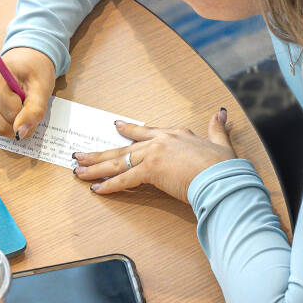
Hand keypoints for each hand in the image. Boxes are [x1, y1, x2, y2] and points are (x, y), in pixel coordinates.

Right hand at [0, 45, 56, 139]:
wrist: (25, 62)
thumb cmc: (34, 72)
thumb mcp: (41, 88)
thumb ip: (34, 110)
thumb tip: (20, 133)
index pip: (10, 111)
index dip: (26, 112)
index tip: (31, 98)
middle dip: (17, 122)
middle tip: (26, 106)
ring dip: (10, 122)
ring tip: (17, 103)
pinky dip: (2, 120)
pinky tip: (6, 106)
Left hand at [74, 110, 234, 203]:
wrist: (222, 177)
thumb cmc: (223, 166)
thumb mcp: (221, 143)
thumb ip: (217, 128)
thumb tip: (221, 113)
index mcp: (176, 134)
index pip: (146, 131)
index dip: (130, 131)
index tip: (116, 127)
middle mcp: (161, 140)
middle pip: (125, 147)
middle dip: (101, 153)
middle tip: (82, 154)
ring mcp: (154, 153)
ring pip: (119, 161)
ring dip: (97, 167)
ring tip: (79, 170)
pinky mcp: (151, 170)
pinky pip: (124, 179)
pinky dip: (109, 185)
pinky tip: (97, 188)